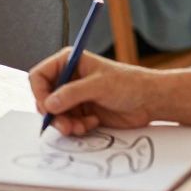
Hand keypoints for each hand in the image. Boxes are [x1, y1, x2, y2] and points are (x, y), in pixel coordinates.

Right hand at [28, 50, 155, 135]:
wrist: (150, 101)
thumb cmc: (128, 84)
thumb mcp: (98, 86)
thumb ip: (71, 94)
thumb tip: (49, 104)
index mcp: (68, 62)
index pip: (40, 75)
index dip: (40, 92)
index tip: (47, 107)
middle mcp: (69, 79)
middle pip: (45, 97)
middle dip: (53, 113)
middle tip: (64, 125)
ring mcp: (75, 96)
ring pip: (56, 113)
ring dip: (65, 123)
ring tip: (80, 128)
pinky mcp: (83, 111)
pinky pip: (69, 122)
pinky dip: (77, 127)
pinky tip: (93, 123)